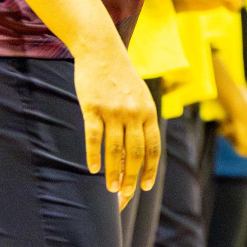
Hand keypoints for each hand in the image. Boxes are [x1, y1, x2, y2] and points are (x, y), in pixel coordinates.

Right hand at [72, 34, 160, 209]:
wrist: (102, 51)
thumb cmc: (121, 77)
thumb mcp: (140, 96)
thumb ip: (142, 120)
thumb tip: (140, 151)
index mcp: (148, 111)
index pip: (153, 147)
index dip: (149, 169)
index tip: (145, 186)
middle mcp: (134, 112)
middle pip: (135, 153)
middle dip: (131, 177)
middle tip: (125, 196)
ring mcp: (113, 110)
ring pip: (115, 149)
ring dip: (113, 172)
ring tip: (111, 189)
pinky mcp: (93, 108)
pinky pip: (94, 137)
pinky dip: (93, 156)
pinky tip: (93, 169)